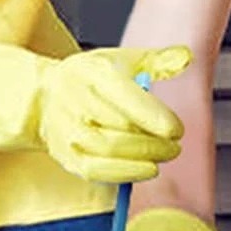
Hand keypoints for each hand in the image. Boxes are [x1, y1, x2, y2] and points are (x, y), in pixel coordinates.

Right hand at [0, 39, 190, 181]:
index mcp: (94, 73)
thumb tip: (187, 57)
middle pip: (121, 128)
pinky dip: (125, 174)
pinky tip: (147, 169)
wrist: (44, 97)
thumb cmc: (92, 78)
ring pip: (110, 150)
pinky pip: (97, 170)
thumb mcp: (122, 60)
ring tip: (164, 155)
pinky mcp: (66, 155)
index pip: (127, 98)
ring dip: (143, 158)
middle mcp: (77, 101)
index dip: (156, 118)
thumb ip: (158, 60)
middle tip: (174, 146)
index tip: (177, 129)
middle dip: (154, 141)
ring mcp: (69, 130)